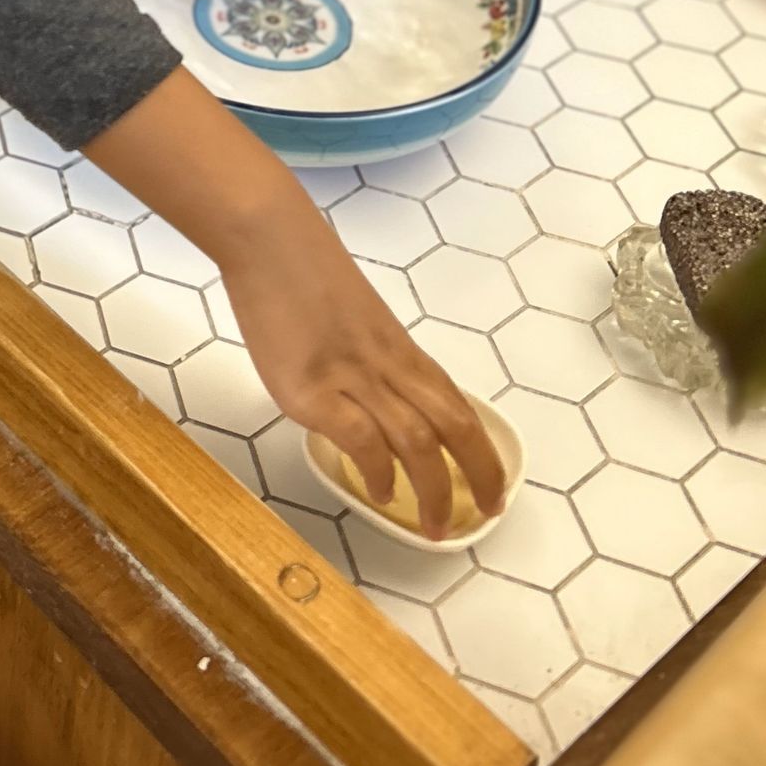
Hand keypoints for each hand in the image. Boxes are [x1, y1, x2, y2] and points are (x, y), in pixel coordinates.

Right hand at [222, 172, 506, 539]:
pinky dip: (378, 470)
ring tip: (432, 525)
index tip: (494, 491)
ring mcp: (352, 378)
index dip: (484, 456)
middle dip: (478, 477)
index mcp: (402, 352)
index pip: (460, 410)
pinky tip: (379, 490)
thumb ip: (371, 363)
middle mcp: (388, 366)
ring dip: (432, 490)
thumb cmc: (306, 272)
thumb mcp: (356, 322)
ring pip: (417, 440)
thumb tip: (374, 404)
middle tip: (481, 516)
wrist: (271, 239)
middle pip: (454, 427)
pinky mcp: (311, 389)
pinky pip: (360, 438)